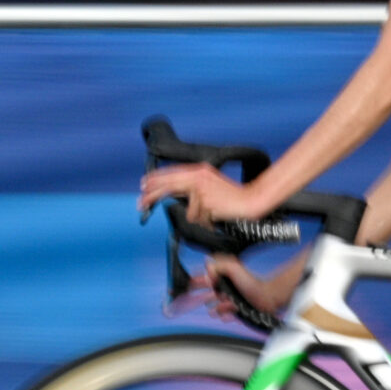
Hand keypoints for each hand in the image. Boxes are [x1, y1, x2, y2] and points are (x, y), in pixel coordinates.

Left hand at [138, 162, 262, 224]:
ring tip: (177, 210)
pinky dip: (203, 219)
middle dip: (151, 192)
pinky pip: (195, 214)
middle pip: (168, 183)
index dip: (156, 178)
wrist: (250, 201)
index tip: (144, 184)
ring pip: (182, 202)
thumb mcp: (210, 187)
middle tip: (139, 201)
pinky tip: (214, 216)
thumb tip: (174, 196)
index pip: (172, 172)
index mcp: (200, 170)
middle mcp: (198, 176)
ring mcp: (201, 187)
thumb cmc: (233, 197)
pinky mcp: (205, 199)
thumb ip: (193, 189)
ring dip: (185, 210)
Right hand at [193, 255, 302, 320]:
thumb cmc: (252, 283)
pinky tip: (228, 313)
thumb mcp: (233, 268)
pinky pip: (224, 314)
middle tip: (195, 298)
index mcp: (222, 275)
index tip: (185, 284)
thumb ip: (218, 266)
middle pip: (206, 292)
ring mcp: (229, 298)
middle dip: (202, 295)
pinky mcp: (234, 309)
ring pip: (214, 306)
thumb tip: (206, 268)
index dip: (194, 280)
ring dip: (215, 307)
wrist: (267, 298)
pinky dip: (225, 315)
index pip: (204, 277)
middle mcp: (224, 286)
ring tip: (221, 305)